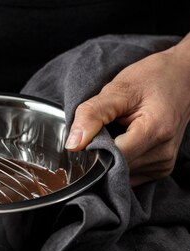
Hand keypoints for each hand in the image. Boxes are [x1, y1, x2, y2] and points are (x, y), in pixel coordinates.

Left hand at [65, 44, 189, 185]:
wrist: (182, 77)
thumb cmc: (152, 79)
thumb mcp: (118, 89)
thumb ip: (92, 115)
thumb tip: (72, 145)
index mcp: (154, 131)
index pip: (112, 157)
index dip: (93, 150)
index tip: (86, 137)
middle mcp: (163, 153)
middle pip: (117, 167)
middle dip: (102, 152)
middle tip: (103, 129)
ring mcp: (165, 164)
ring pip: (122, 173)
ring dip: (112, 157)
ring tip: (118, 132)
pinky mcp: (162, 168)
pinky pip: (131, 173)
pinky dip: (122, 160)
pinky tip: (125, 141)